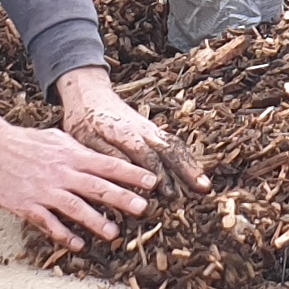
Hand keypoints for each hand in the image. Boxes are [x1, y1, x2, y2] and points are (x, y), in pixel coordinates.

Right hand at [0, 109, 156, 249]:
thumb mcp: (56, 138)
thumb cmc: (25, 141)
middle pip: (97, 186)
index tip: (152, 182)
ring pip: (75, 207)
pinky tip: (78, 245)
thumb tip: (99, 157)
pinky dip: (63, 234)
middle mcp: (62, 173)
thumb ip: (78, 150)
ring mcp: (45, 190)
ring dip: (96, 221)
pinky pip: (48, 222)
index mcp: (71, 155)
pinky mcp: (27, 205)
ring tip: (114, 233)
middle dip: (122, 198)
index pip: (107, 165)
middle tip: (144, 208)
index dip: (131, 174)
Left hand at [58, 68, 208, 195]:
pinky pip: (173, 143)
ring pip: (175, 146)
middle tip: (202, 189)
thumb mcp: (85, 138)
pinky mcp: (152, 130)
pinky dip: (186, 158)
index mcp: (126, 132)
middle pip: (170, 149)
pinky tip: (194, 172)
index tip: (168, 194)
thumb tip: (125, 173)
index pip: (147, 156)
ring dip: (191, 165)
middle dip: (187, 169)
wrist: (88, 93)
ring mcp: (150, 129)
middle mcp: (143, 129)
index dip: (159, 175)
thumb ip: (106, 154)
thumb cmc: (83, 119)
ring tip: (205, 185)